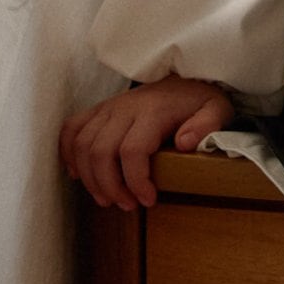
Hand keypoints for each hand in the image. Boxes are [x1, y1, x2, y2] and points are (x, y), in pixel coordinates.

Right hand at [59, 74, 235, 209]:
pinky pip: (71, 128)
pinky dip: (68, 153)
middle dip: (110, 186)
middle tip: (127, 205)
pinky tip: (78, 175)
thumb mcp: (216, 109)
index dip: (135, 181)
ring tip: (107, 198)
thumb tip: (184, 143)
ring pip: (81, 144)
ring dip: (89, 178)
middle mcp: (125, 107)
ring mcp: (109, 107)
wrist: (183, 79)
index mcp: (153, 110)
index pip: (132, 150)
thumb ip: (206, 125)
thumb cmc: (198, 100)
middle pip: (101, 151)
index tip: (148, 200)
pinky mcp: (99, 109)